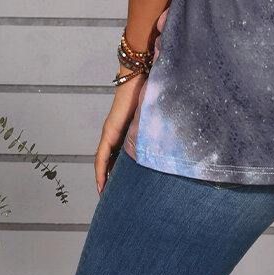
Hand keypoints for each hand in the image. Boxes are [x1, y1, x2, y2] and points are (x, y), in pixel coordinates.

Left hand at [94, 70, 145, 193]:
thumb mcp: (153, 116)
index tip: (122, 187)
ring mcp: (110, 133)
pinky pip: (102, 157)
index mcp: (126, 131)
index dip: (119, 171)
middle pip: (110, 161)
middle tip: (115, 197)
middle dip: (111, 179)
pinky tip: (101, 182)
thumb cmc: (149, 92)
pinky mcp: (109, 132)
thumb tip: (173, 135)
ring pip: (103, 162)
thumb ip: (157, 126)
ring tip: (106, 195)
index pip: (120, 156)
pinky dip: (101, 171)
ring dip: (104, 178)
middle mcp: (115, 134)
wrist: (138, 78)